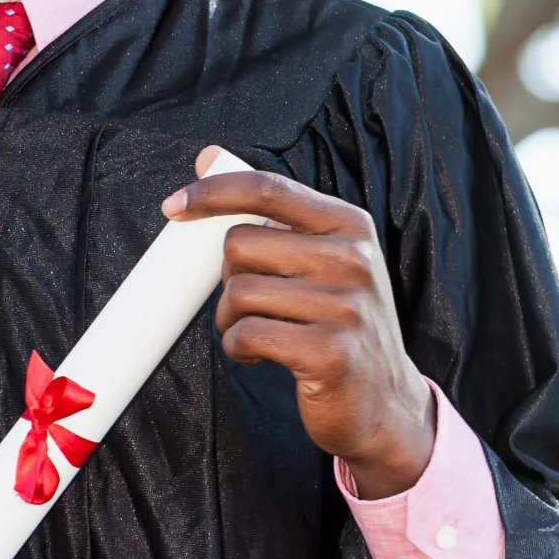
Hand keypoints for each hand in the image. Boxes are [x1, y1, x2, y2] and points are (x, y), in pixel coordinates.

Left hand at [162, 150, 434, 497]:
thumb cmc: (338, 322)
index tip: (173, 206)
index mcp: (350, 224)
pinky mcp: (331, 352)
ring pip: (238, 292)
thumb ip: (270, 211)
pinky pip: (246, 334)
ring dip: (229, 319)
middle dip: (227, 276)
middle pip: (240, 244)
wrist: (385, 402)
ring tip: (256, 332)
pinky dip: (238, 347)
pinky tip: (260, 355)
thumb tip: (207, 156)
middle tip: (248, 302)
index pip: (268, 189)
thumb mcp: (322, 259)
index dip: (213, 192)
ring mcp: (347, 306)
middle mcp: (354, 258)